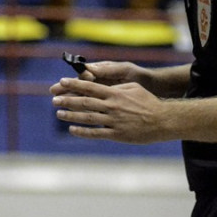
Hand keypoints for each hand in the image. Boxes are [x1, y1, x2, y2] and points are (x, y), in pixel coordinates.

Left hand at [51, 77, 170, 143]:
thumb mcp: (133, 88)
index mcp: (115, 94)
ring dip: (71, 115)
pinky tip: (72, 129)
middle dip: (68, 100)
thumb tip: (103, 87)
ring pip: (87, 117)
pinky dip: (82, 131)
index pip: (90, 87)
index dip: (75, 85)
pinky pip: (96, 133)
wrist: (162, 121)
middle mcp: (112, 106)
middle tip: (54, 99)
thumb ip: (117, 88)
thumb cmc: (148, 102)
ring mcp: (113, 121)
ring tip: (58, 113)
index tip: (62, 83)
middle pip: (85, 102)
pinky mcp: (116, 134)